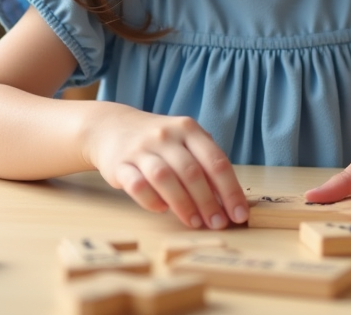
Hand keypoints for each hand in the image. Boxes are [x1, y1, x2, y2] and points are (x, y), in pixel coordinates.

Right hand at [84, 105, 249, 228]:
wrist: (111, 126)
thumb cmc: (158, 142)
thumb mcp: (184, 141)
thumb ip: (204, 164)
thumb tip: (227, 201)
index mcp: (188, 129)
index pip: (216, 161)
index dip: (230, 191)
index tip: (239, 215)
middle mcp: (166, 136)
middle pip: (192, 172)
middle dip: (208, 202)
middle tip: (217, 224)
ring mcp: (141, 149)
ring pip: (165, 178)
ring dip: (183, 204)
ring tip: (195, 222)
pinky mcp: (119, 164)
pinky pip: (136, 186)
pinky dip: (152, 201)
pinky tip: (162, 209)